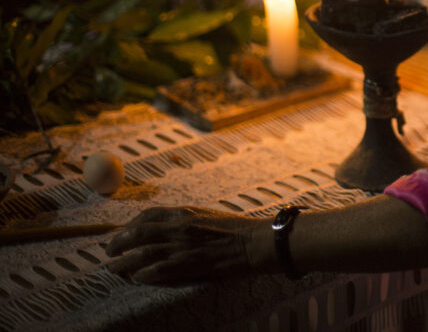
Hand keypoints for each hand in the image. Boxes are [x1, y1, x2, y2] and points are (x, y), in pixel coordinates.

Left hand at [105, 206, 269, 285]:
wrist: (254, 242)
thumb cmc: (235, 229)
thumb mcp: (206, 215)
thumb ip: (184, 220)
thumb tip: (164, 228)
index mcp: (184, 212)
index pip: (147, 216)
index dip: (129, 225)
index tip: (122, 234)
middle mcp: (178, 227)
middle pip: (137, 234)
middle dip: (118, 243)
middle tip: (109, 252)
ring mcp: (181, 246)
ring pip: (140, 253)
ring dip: (122, 262)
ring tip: (113, 268)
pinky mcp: (187, 264)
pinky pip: (155, 270)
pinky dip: (141, 275)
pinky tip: (136, 278)